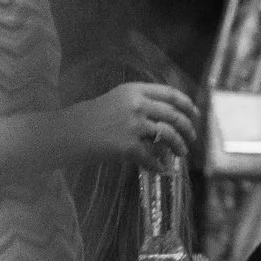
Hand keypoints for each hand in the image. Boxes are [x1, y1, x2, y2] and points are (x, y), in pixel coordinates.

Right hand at [63, 82, 198, 170]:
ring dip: (179, 147)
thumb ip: (140, 104)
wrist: (65, 132)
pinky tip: (163, 170)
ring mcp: (133, 125)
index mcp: (133, 90)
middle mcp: (136, 104)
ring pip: (168, 136)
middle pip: (174, 116)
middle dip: (188, 129)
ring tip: (182, 154)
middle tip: (192, 138)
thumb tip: (167, 118)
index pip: (170, 94)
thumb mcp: (115, 101)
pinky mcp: (128, 145)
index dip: (187, 104)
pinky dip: (159, 166)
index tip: (195, 114)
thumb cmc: (88, 118)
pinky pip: (152, 157)